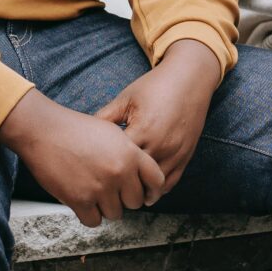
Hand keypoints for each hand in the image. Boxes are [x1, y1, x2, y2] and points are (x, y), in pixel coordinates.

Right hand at [0, 89, 163, 227]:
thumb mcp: (113, 133)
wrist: (45, 131)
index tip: (145, 194)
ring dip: (105, 207)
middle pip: (135, 202)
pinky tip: (83, 201)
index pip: (157, 181)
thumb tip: (141, 174)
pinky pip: (94, 221)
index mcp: (131, 153)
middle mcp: (120, 171)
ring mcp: (100, 187)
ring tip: (94, 191)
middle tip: (111, 190)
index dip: (152, 191)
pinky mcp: (80, 200)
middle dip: (124, 199)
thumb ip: (130, 153)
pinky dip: (89, 214)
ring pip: (115, 214)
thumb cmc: (77, 129)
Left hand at [95, 39, 219, 197]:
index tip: (92, 172)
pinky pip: (170, 182)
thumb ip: (105, 117)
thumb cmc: (155, 86)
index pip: (118, 162)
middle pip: (135, 179)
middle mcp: (161, 146)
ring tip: (123, 192)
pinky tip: (144, 187)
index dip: (103, 169)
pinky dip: (157, 188)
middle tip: (104, 190)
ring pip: (154, 187)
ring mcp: (175, 153)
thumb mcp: (126, 98)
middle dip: (120, 185)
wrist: (190, 78)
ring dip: (139, 191)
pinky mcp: (186, 156)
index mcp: (143, 130)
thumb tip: (81, 134)